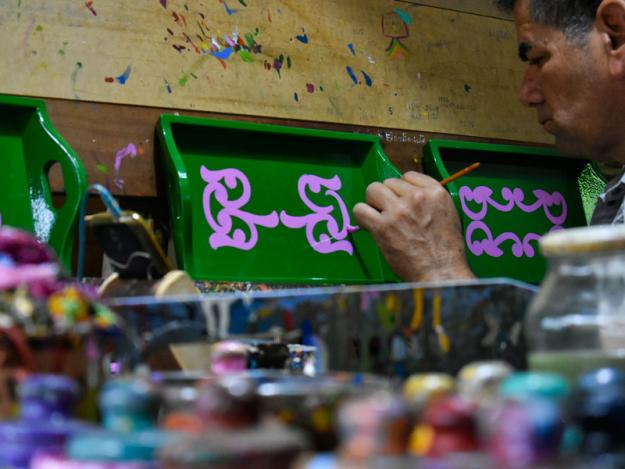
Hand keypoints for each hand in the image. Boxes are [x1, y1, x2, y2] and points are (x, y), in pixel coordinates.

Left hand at [353, 171, 473, 281]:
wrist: (440, 273)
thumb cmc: (446, 250)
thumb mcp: (447, 214)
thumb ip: (428, 201)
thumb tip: (406, 194)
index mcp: (436, 192)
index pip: (408, 175)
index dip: (402, 189)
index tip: (403, 202)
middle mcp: (416, 197)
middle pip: (388, 182)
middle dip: (387, 196)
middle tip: (390, 213)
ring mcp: (398, 210)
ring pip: (373, 190)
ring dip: (373, 203)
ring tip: (379, 217)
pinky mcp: (382, 226)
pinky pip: (360, 209)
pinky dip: (362, 216)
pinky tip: (370, 226)